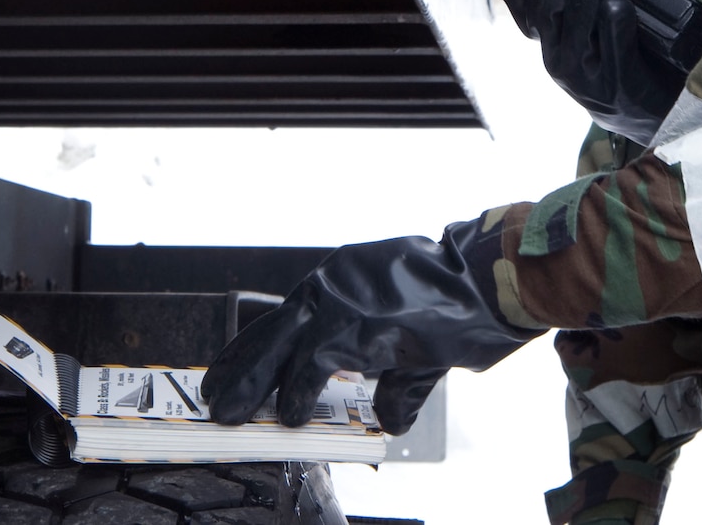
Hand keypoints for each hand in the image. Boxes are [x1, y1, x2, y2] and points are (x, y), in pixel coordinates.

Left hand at [200, 222, 537, 435]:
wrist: (487, 280)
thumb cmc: (459, 304)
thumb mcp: (418, 342)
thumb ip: (397, 382)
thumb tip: (389, 420)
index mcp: (343, 280)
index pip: (285, 316)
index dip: (256, 346)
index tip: (233, 367)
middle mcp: (334, 283)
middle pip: (272, 329)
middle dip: (241, 366)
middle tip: (214, 394)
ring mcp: (343, 299)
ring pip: (281, 343)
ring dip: (254, 381)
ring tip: (232, 412)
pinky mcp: (359, 321)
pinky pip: (315, 360)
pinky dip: (298, 389)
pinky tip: (289, 414)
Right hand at [489, 0, 688, 143]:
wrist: (658, 113)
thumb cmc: (636, 49)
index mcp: (551, 31)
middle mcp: (558, 53)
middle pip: (544, 4)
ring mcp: (585, 76)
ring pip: (577, 25)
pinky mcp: (619, 91)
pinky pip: (615, 57)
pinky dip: (616, 29)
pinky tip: (620, 5)